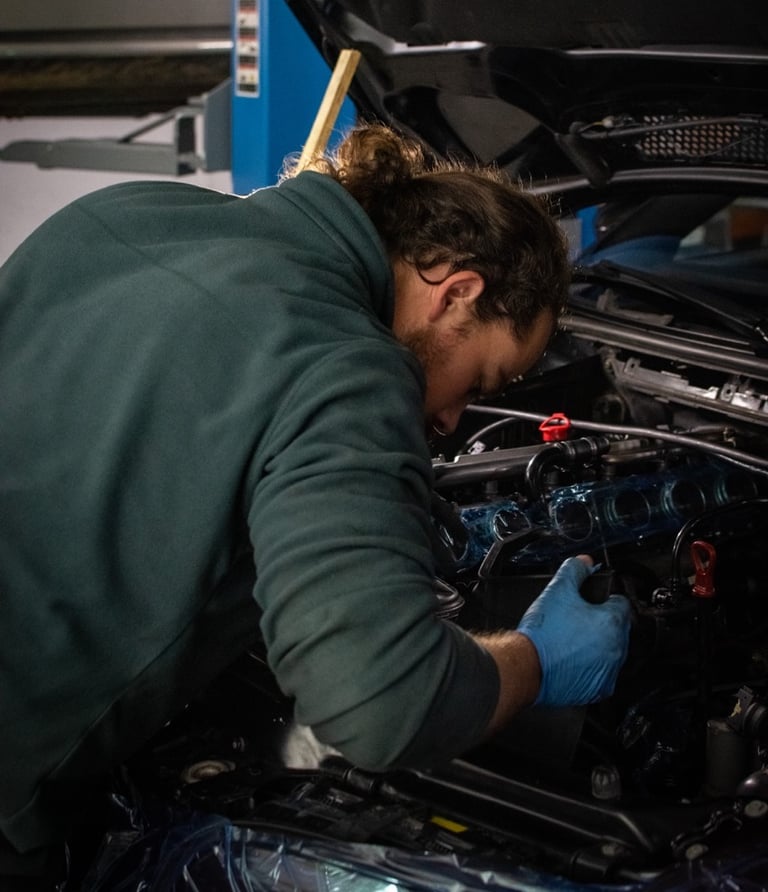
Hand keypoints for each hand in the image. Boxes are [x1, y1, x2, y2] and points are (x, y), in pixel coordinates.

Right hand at [516, 556, 631, 707]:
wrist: (526, 667)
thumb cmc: (543, 634)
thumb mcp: (557, 590)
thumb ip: (574, 570)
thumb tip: (584, 562)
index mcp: (612, 623)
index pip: (621, 604)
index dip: (605, 599)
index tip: (592, 602)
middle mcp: (616, 650)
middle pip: (617, 629)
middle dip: (601, 623)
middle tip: (578, 621)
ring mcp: (608, 672)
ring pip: (610, 652)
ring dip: (597, 646)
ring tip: (572, 641)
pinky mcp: (597, 690)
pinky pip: (601, 675)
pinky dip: (590, 668)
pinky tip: (571, 659)